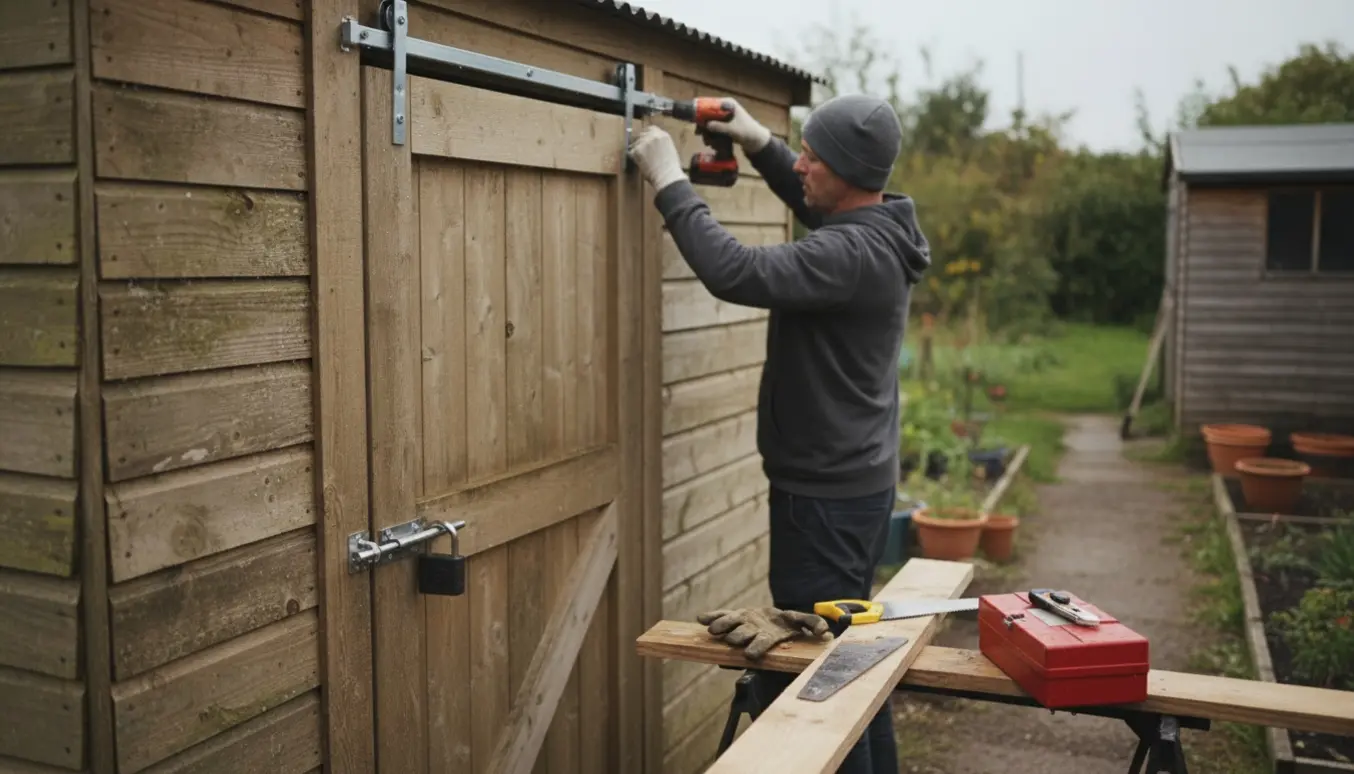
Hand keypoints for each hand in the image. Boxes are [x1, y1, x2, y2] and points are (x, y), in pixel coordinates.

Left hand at [629, 125, 685, 191]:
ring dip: (637, 150)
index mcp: (664, 135)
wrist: (667, 176)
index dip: (647, 135)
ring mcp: (645, 142)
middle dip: (640, 142)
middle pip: (641, 134)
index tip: (645, 141)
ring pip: (635, 143)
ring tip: (643, 160)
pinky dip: (634, 158)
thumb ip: (660, 143)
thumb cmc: (670, 168)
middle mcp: (654, 135)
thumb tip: (652, 144)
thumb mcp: (670, 149)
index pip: (651, 129)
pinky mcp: (637, 150)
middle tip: (641, 152)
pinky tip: (641, 163)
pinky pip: (631, 152)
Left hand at [697, 606, 831, 659]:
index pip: (763, 644)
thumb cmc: (788, 624)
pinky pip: (722, 615)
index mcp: (768, 638)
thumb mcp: (802, 621)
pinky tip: (701, 618)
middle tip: (731, 639)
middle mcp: (752, 633)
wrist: (774, 620)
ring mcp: (742, 624)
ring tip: (712, 630)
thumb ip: (812, 624)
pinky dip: (712, 616)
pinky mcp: (735, 616)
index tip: (750, 654)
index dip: (757, 648)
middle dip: (737, 637)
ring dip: (722, 628)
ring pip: (730, 626)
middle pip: (743, 636)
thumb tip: (824, 632)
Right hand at [703, 98, 771, 152]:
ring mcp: (725, 117)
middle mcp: (725, 109)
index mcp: (728, 104)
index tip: (694, 118)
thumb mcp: (733, 130)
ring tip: (708, 142)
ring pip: (710, 122)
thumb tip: (706, 125)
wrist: (757, 142)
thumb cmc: (748, 132)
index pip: (711, 103)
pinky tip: (712, 144)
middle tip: (698, 133)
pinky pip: (714, 128)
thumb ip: (720, 127)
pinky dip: (712, 135)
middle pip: (708, 113)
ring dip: (707, 132)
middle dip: (703, 124)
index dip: (701, 109)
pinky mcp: (725, 126)